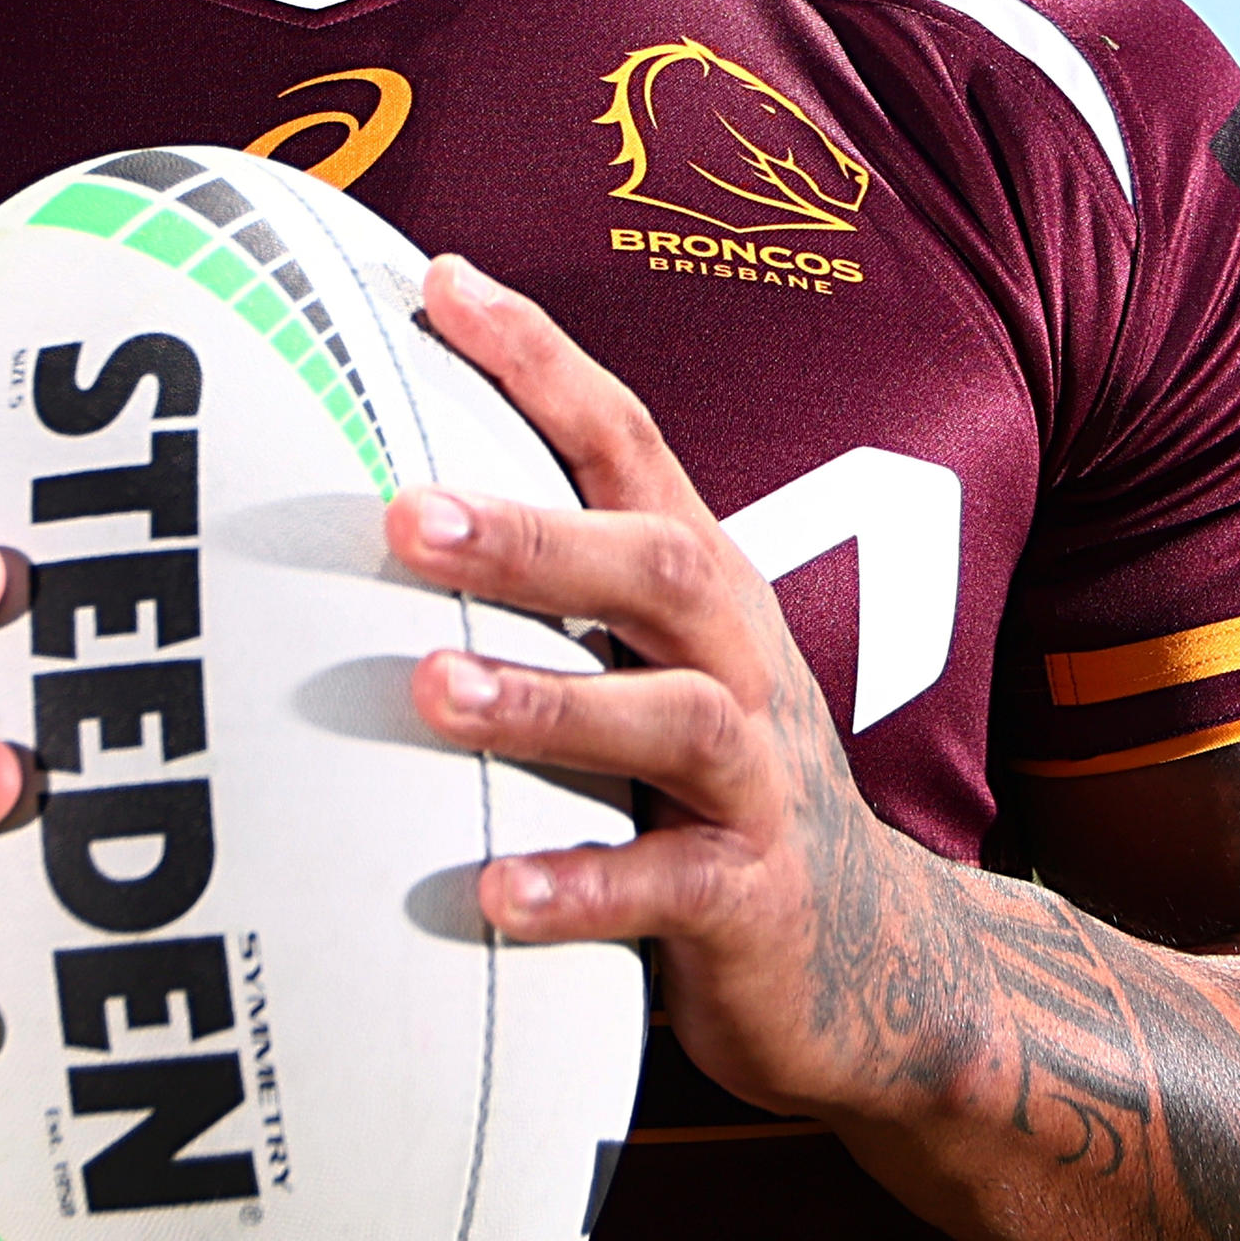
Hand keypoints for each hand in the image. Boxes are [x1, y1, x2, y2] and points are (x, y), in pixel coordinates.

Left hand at [392, 256, 962, 1132]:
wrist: (868, 956)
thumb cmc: (705, 786)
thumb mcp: (644, 665)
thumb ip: (547, 588)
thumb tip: (371, 491)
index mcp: (701, 587)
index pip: (626, 443)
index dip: (543, 361)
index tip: (440, 284)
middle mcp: (736, 661)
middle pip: (655, 565)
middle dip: (533, 534)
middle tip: (403, 513)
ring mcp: (754, 780)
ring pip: (667, 717)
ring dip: (545, 701)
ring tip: (430, 692)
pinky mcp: (749, 900)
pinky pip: (665, 889)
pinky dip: (582, 888)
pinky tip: (493, 892)